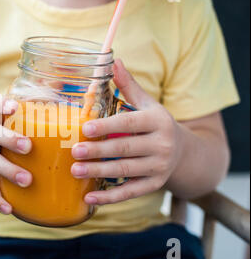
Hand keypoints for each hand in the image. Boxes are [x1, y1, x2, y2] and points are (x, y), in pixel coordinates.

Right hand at [0, 94, 32, 214]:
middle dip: (8, 139)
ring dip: (8, 170)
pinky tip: (9, 209)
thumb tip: (65, 90)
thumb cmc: (2, 124)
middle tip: (28, 147)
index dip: (2, 104)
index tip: (15, 108)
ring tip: (27, 180)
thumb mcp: (9, 111)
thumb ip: (33, 102)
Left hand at [71, 59, 183, 204]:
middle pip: (125, 148)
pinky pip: (130, 192)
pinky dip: (109, 198)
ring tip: (75, 170)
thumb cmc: (156, 124)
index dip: (107, 125)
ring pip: (125, 170)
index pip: (129, 123)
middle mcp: (162, 145)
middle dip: (98, 150)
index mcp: (157, 121)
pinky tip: (89, 198)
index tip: (85, 127)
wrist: (185, 153)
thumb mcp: (147, 103)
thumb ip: (129, 85)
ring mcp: (159, 167)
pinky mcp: (154, 185)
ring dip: (99, 172)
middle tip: (73, 151)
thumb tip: (113, 59)